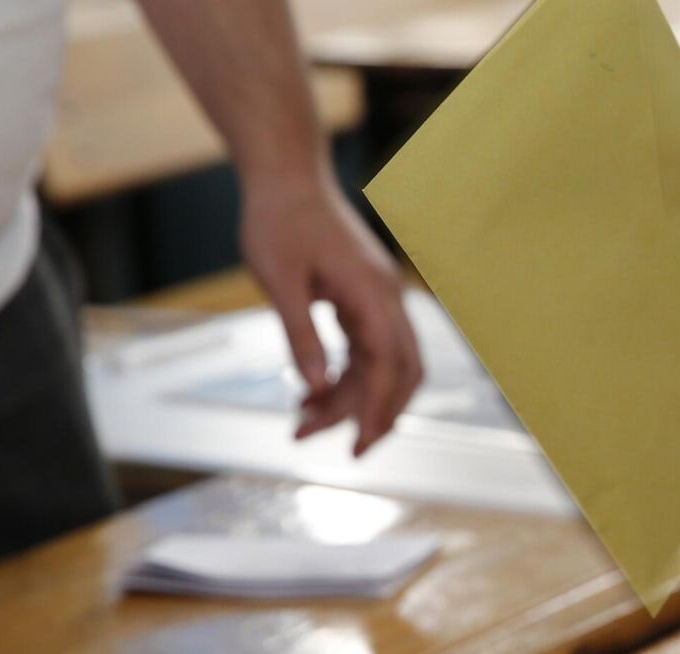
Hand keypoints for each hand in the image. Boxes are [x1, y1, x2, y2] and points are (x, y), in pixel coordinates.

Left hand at [242, 181, 421, 455]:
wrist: (286, 177)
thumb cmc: (277, 220)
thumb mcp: (280, 280)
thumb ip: (300, 335)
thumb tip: (315, 388)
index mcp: (371, 291)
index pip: (390, 363)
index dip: (378, 410)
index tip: (358, 446)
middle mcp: (386, 297)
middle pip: (401, 372)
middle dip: (375, 415)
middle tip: (343, 450)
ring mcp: (378, 299)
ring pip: (381, 366)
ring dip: (350, 400)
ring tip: (301, 424)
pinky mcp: (363, 300)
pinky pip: (366, 351)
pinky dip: (343, 378)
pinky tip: (309, 396)